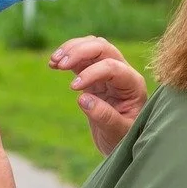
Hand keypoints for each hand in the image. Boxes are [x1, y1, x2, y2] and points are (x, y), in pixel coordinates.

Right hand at [50, 36, 146, 156]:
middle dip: (80, 51)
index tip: (73, 88)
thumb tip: (83, 98)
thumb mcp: (117, 133)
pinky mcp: (94, 74)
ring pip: (92, 46)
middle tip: (59, 63)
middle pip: (103, 48)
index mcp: (133, 85)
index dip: (91, 73)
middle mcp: (123, 72)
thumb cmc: (123, 138)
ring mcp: (108, 71)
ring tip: (54, 61)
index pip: (112, 67)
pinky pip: (82, 56)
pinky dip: (67, 55)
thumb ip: (105, 116)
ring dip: (72, 49)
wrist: (120, 141)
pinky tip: (53, 64)